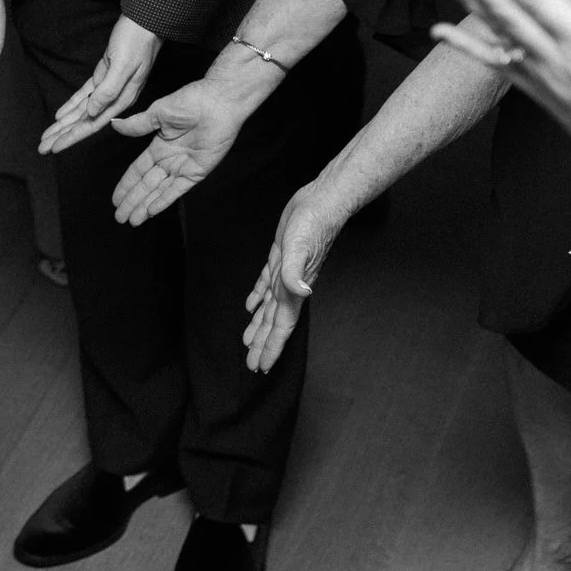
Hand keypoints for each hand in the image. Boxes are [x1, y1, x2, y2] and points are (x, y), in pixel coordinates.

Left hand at [38, 17, 160, 154]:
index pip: (93, 124)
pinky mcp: (103, 75)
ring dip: (64, 124)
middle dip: (63, 135)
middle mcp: (114, 98)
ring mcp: (108, 87)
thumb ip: (109, 90)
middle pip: (84, 122)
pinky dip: (71, 105)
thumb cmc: (137, 41)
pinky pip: (84, 94)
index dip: (73, 137)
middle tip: (42, 148)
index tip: (55, 148)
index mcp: (121, 99)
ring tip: (47, 136)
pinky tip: (59, 115)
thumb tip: (91, 113)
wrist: (145, 22)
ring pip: (82, 111)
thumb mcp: (123, 66)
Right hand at [108, 72, 257, 224]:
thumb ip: (137, 124)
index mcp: (159, 146)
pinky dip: (164, 200)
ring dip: (145, 206)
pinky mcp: (198, 172)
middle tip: (119, 217)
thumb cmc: (191, 100)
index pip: (138, 171)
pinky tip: (151, 211)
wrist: (218, 102)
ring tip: (131, 220)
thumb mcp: (158, 113)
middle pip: (146, 185)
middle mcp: (170, 160)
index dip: (126, 185)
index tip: (115, 199)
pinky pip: (178, 189)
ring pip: (159, 191)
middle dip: (132, 201)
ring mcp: (183, 167)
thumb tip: (114, 125)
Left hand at [243, 182, 344, 373]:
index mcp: (292, 290)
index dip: (271, 348)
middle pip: (273, 323)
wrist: (321, 203)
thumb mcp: (299, 249)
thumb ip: (296, 273)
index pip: (280, 327)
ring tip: (249, 342)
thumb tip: (303, 293)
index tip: (262, 367)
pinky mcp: (279, 258)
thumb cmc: (313, 225)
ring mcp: (284, 272)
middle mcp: (289, 286)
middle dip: (263, 344)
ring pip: (268, 307)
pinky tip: (252, 306)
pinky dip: (257, 297)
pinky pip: (266, 284)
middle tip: (252, 365)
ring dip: (259, 326)